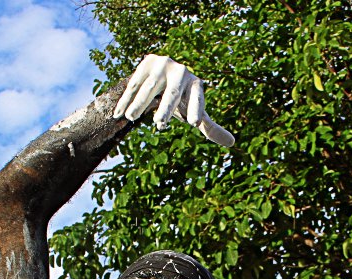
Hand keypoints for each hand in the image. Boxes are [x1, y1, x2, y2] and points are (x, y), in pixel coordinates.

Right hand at [113, 54, 234, 146]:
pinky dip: (125, 100)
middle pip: (173, 93)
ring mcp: (163, 65)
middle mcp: (181, 72)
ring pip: (149, 88)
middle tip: (160, 124)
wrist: (163, 73)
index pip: (197, 99)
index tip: (195, 124)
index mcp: (196, 84)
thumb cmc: (182, 98)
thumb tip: (233, 143)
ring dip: (139, 104)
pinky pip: (134, 84)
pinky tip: (118, 114)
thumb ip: (211, 128)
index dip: (196, 110)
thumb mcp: (195, 110)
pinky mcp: (146, 63)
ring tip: (131, 118)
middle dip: (166, 108)